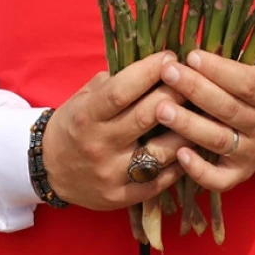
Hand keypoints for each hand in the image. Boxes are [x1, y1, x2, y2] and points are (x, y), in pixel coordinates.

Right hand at [42, 51, 188, 210]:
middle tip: (194, 80)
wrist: (51, 169)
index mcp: (87, 115)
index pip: (122, 90)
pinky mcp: (122, 197)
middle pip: (145, 117)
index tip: (171, 57)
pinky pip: (160, 180)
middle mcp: (98, 145)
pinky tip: (192, 146)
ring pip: (160, 152)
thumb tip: (155, 62)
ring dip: (187, 130)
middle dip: (174, 93)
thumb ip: (116, 80)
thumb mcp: (85, 96)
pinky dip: (181, 162)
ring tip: (203, 114)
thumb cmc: (75, 123)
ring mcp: (111, 174)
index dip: (150, 71)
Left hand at [156, 50, 254, 192]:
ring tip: (161, 109)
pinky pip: (219, 179)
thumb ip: (230, 62)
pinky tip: (178, 154)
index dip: (219, 70)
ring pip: (219, 140)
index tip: (191, 55)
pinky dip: (199, 169)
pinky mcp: (239, 175)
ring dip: (189, 125)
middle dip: (196, 90)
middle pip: (228, 109)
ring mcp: (252, 153)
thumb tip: (192, 46)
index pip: (247, 83)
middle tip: (168, 73)